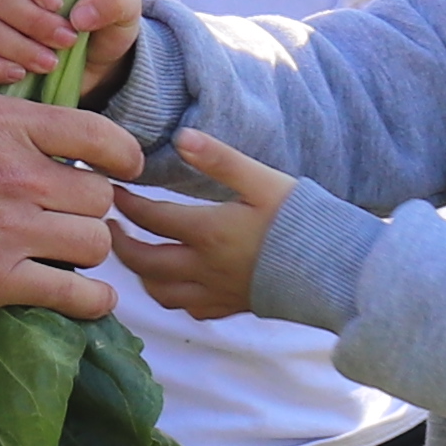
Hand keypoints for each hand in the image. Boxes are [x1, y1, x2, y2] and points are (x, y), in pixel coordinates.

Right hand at [0, 88, 137, 314]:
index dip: (120, 156)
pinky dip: (91, 300)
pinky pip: (75, 294)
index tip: (121, 169)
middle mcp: (17, 173)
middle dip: (88, 208)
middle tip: (68, 218)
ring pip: (94, 243)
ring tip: (64, 253)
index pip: (99, 136)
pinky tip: (87, 298)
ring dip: (85, 250)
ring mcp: (9, 229)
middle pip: (99, 197)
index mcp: (5, 123)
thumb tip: (28, 129)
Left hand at [113, 131, 292, 321]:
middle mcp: (203, 268)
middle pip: (143, 261)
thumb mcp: (262, 181)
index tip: (110, 189)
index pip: (150, 217)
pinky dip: (171, 295)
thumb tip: (182, 137)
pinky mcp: (230, 309)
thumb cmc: (302, 220)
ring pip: (159, 291)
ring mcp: (215, 293)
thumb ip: (220, 159)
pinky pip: (187, 309)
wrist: (335, 270)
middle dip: (119, 243)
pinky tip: (174, 280)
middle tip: (109, 225)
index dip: (125, 202)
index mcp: (208, 232)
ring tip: (136, 252)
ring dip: (141, 272)